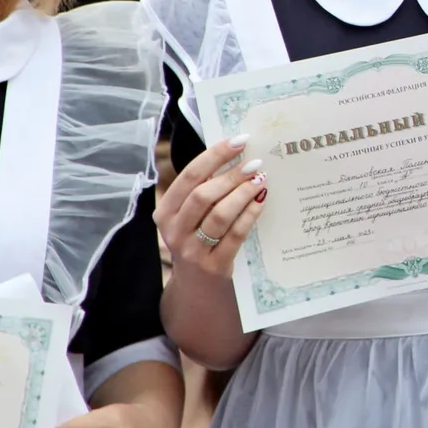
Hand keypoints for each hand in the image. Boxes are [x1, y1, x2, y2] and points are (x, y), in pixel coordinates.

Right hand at [154, 134, 266, 277]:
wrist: (196, 286)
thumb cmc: (198, 237)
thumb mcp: (191, 215)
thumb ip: (205, 189)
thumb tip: (237, 154)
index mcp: (165, 211)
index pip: (189, 177)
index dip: (215, 156)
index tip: (240, 141)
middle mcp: (173, 230)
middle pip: (203, 195)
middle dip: (231, 176)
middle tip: (255, 163)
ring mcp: (192, 250)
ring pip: (219, 215)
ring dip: (243, 194)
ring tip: (261, 179)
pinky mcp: (213, 265)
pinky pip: (236, 235)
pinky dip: (250, 215)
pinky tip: (262, 201)